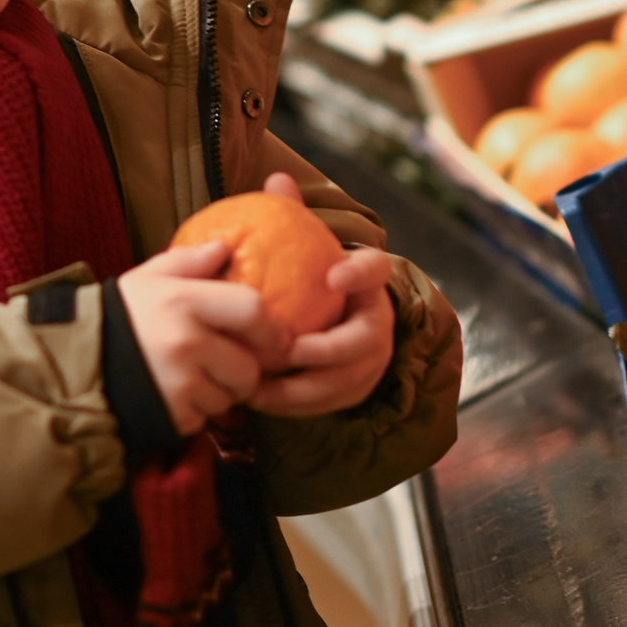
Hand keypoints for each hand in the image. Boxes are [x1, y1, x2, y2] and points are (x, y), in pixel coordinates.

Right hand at [116, 241, 292, 436]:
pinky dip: (195, 412)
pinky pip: (204, 418)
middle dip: (244, 372)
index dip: (272, 328)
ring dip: (219, 394)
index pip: (252, 311)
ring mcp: (179, 383)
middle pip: (249, 367)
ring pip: (229, 398)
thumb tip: (225, 247)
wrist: (72, 365)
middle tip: (228, 366)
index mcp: (184, 301)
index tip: (277, 337)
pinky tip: (173, 396)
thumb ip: (188, 260)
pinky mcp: (172, 415)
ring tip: (191, 379)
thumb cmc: (117, 317)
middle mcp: (186, 342)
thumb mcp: (147, 278)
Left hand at [249, 247, 395, 418]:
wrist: (335, 313)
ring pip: (345, 380)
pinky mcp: (358, 388)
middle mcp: (379, 319)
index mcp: (369, 279)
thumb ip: (283, 235)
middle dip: (320, 351)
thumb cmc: (310, 280)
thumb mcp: (304, 255)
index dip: (358, 274)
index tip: (333, 277)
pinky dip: (296, 406)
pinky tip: (261, 400)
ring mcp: (373, 358)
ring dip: (300, 389)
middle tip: (278, 355)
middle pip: (362, 340)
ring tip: (257, 389)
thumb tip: (246, 220)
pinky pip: (331, 403)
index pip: (374, 269)